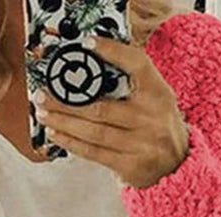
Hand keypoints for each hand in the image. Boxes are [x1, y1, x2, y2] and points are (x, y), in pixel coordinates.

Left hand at [34, 34, 189, 188]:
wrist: (177, 168)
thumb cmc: (158, 129)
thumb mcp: (156, 102)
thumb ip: (132, 88)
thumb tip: (87, 76)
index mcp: (159, 95)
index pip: (137, 65)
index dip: (113, 52)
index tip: (88, 44)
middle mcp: (151, 119)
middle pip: (101, 107)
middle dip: (66, 102)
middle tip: (43, 95)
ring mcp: (141, 144)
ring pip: (93, 132)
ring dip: (63, 123)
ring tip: (44, 114)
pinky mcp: (130, 165)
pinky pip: (94, 152)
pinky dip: (71, 143)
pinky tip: (56, 134)